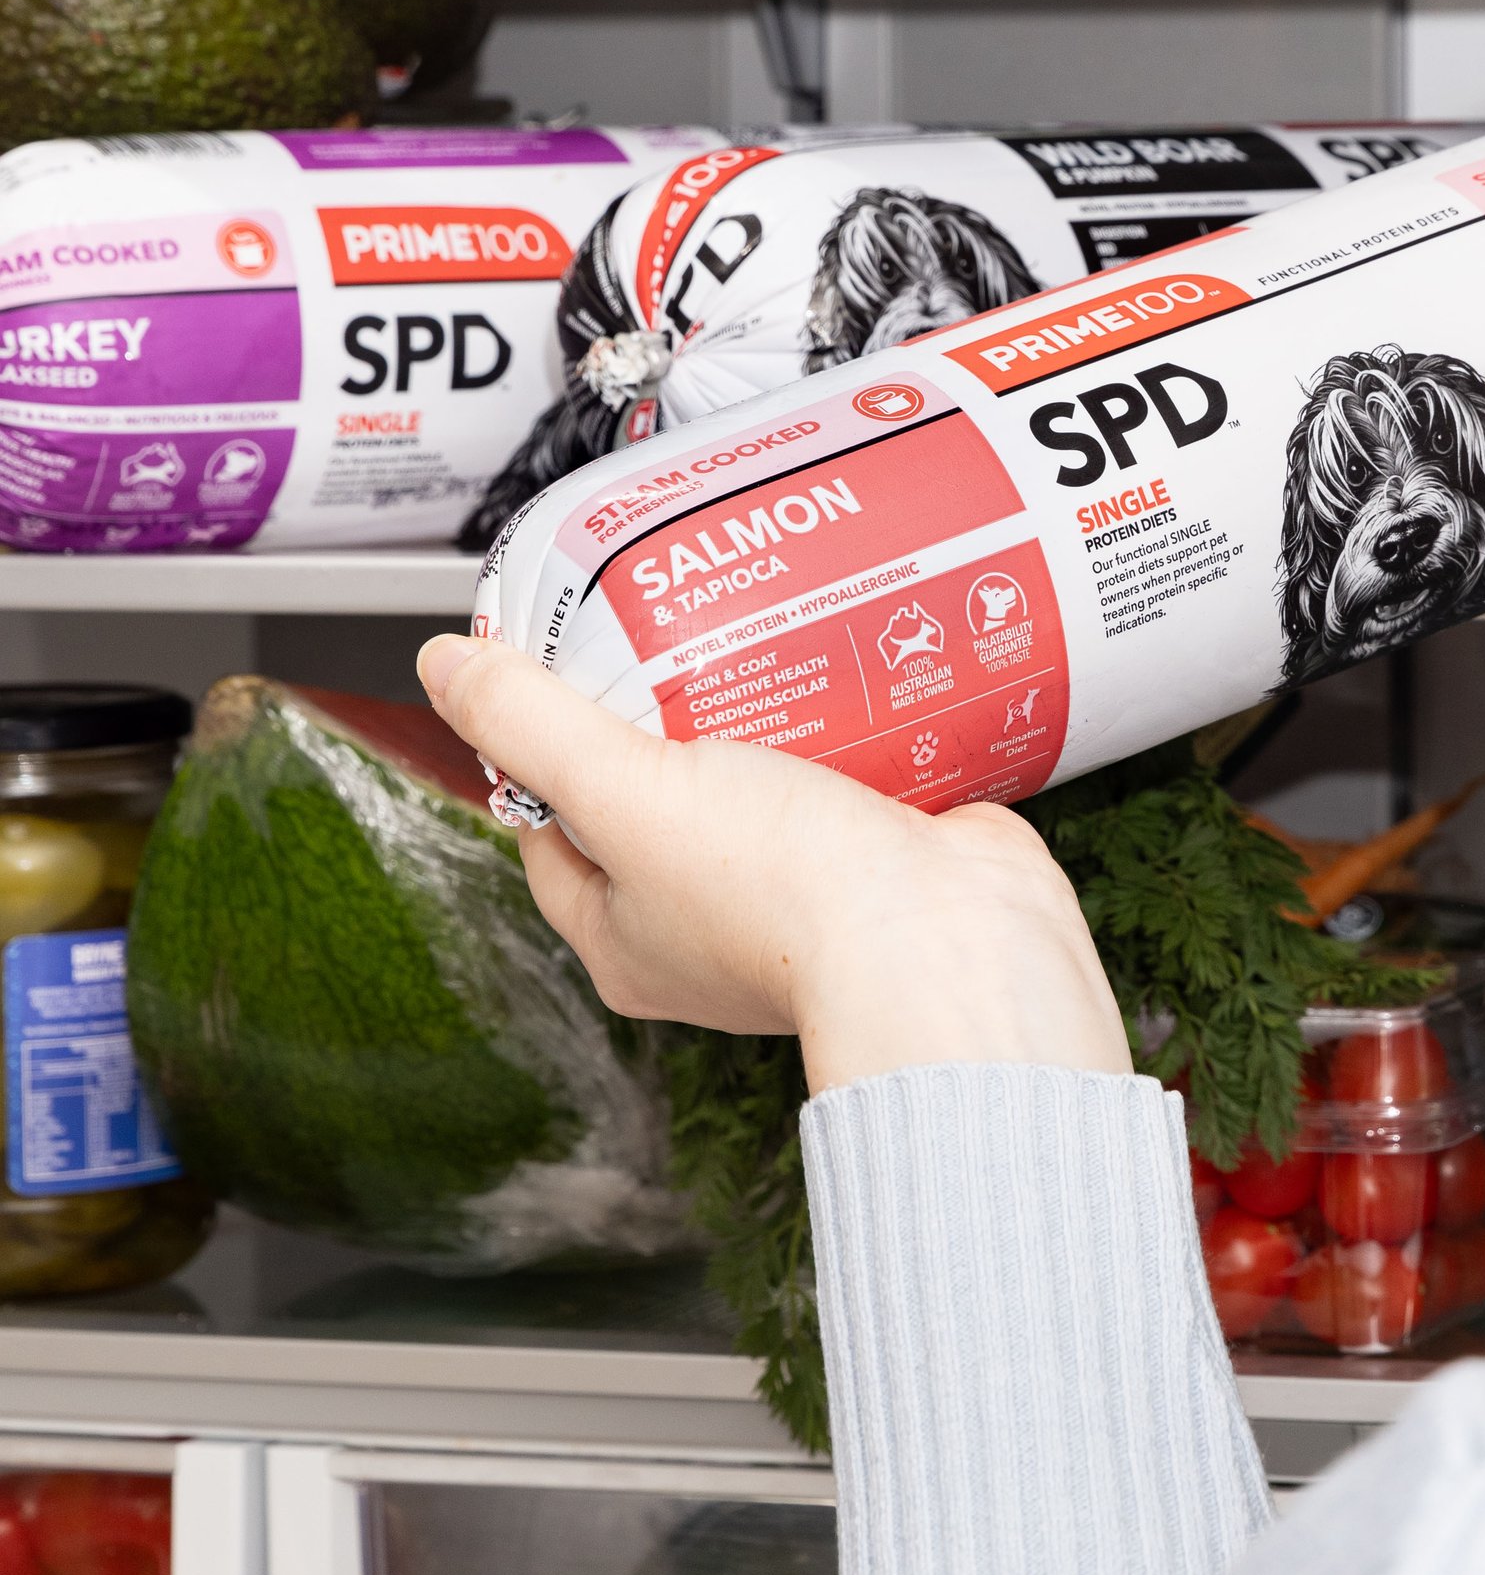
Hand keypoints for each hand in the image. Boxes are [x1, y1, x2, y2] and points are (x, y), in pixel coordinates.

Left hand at [416, 639, 1132, 1099]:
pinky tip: (844, 670)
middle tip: (662, 631)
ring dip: (756, 715)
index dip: (540, 747)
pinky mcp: (873, 864)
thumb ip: (534, 725)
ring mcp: (796, 899)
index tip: (557, 668)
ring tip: (752, 635)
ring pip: (752, 786)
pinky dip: (841, 726)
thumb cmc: (786, 896)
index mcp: (626, 937)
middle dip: (659, 715)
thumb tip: (445, 666)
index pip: (549, 830)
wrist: (950, 943)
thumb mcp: (629, 792)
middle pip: (653, 801)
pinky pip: (840, 782)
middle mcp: (705, 928)